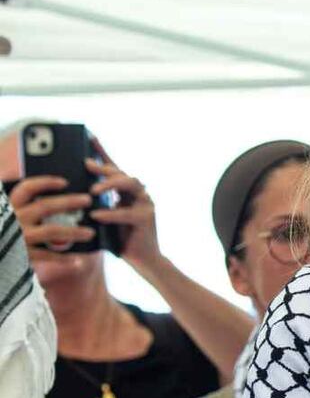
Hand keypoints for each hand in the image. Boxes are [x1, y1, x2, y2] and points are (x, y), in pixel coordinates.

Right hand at [7, 175, 95, 267]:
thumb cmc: (6, 230)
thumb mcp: (9, 214)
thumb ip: (26, 207)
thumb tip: (58, 197)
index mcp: (9, 206)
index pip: (27, 188)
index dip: (46, 183)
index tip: (65, 182)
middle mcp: (13, 219)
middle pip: (46, 206)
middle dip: (69, 202)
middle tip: (88, 200)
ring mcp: (18, 236)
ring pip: (51, 231)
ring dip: (74, 231)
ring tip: (91, 233)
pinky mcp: (21, 254)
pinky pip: (47, 255)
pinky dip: (63, 258)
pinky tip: (78, 260)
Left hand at [85, 143, 159, 267]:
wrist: (143, 260)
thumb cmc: (121, 239)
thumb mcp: (105, 218)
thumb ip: (96, 205)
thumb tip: (74, 194)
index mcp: (127, 193)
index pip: (114, 168)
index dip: (103, 153)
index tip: (90, 137)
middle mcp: (139, 194)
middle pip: (123, 172)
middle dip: (104, 168)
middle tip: (86, 165)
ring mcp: (145, 205)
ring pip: (130, 184)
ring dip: (110, 185)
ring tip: (93, 191)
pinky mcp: (147, 219)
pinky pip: (127, 213)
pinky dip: (110, 213)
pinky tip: (96, 215)